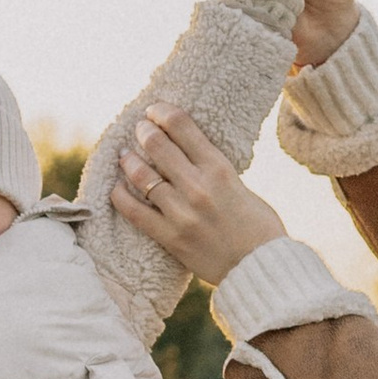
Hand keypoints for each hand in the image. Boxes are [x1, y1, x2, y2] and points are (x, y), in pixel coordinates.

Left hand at [111, 104, 287, 285]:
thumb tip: (185, 152)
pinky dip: (120, 196)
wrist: (261, 267)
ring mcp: (182, 213)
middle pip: (156, 145)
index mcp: (219, 168)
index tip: (154, 111)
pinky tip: (116, 188)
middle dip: (142, 131)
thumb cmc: (258, 225)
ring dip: (128, 160)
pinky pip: (135, 212)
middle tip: (139, 129)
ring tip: (124, 155)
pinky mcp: (171, 237)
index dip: (162, 112)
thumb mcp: (241, 185)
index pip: (181, 126)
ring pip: (141, 176)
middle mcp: (198, 186)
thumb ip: (214, 169)